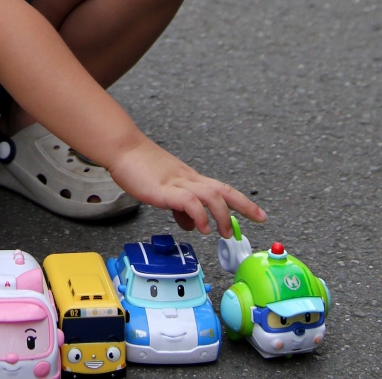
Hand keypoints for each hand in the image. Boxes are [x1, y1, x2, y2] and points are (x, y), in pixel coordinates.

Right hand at [108, 136, 266, 237]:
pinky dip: (199, 216)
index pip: (221, 189)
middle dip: (244, 205)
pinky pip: (189, 202)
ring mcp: (177, 183)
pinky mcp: (164, 189)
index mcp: (189, 178)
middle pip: (223, 190)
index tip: (259, 213)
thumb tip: (191, 223)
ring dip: (222, 215)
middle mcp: (188, 179)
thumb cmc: (138, 165)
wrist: (123, 148)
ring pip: (211, 195)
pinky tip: (199, 227)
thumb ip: (180, 206)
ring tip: (224, 232)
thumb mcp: (164, 189)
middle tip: (259, 219)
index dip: (242, 201)